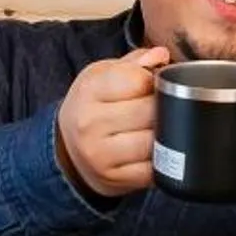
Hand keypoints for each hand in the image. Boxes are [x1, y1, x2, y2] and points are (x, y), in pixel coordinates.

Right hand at [56, 45, 169, 198]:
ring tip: (160, 127)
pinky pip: (155, 169)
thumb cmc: (93, 107)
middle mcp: (90, 124)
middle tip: (161, 107)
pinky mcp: (116, 179)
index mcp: (89, 90)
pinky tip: (157, 149)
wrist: (68, 150)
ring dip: (166, 134)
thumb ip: (134, 63)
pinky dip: (164, 159)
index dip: (154, 80)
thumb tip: (161, 55)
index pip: (137, 80)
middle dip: (164, 107)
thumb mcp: (103, 76)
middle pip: (150, 111)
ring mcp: (102, 155)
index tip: (152, 84)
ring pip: (154, 142)